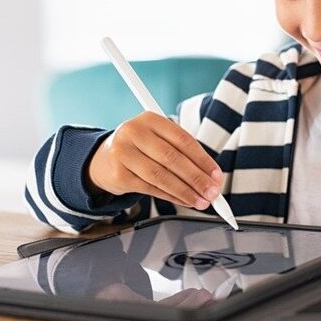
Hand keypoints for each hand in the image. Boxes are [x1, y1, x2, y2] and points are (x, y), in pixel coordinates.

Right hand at [88, 111, 222, 209]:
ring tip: (201, 201)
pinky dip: (171, 197)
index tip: (216, 175)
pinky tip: (184, 201)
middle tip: (212, 192)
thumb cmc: (141, 148)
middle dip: (196, 178)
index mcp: (150, 119)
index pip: (182, 139)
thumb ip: (184, 154)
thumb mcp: (159, 140)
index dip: (202, 159)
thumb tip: (211, 177)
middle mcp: (134, 132)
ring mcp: (123, 153)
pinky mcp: (118, 174)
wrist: (104, 159)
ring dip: (185, 192)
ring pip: (161, 176)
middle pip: (172, 158)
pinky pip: (150, 188)